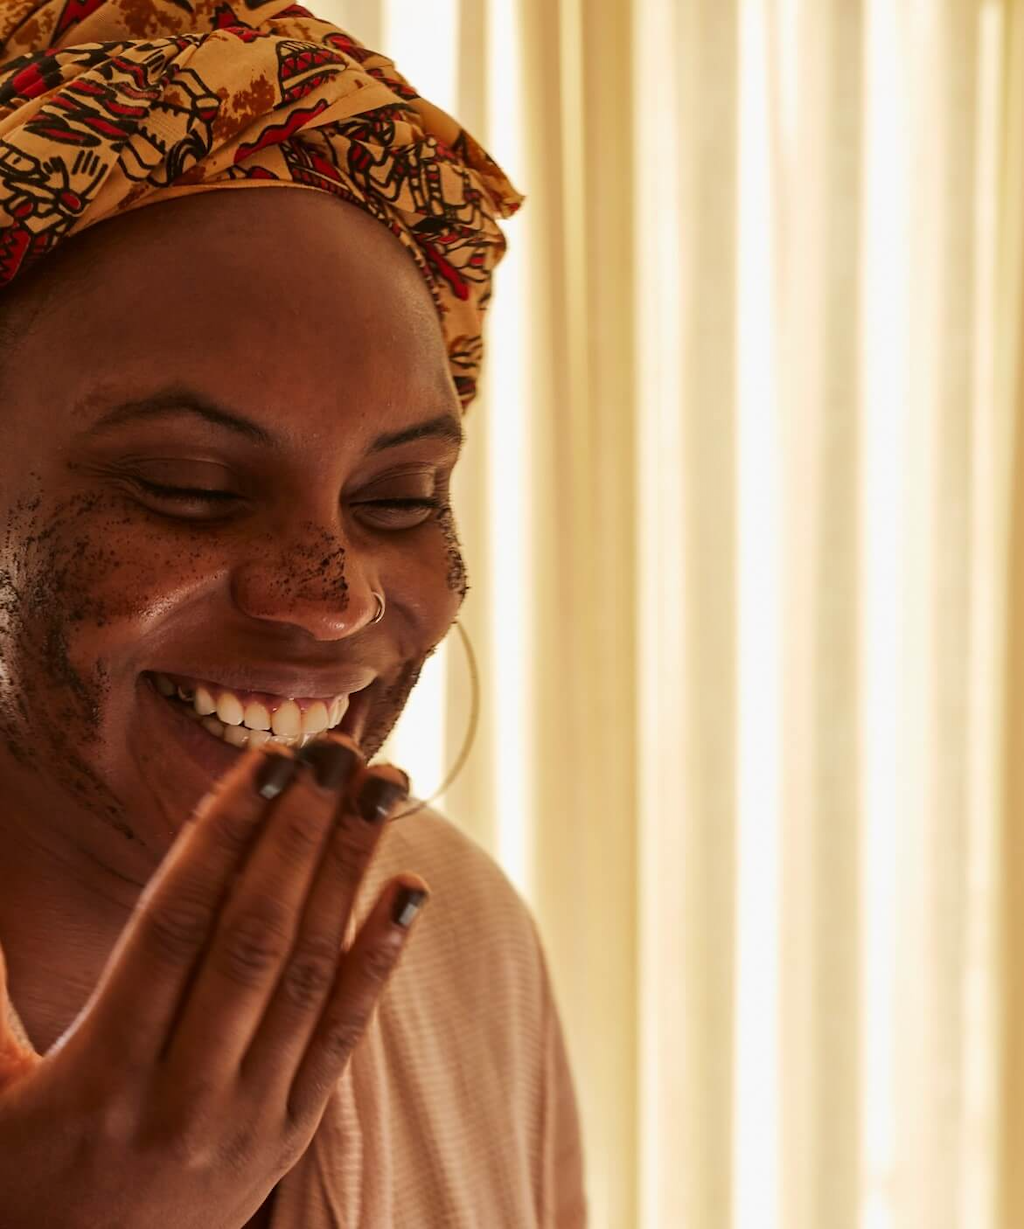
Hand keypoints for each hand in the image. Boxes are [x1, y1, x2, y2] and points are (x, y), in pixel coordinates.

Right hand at [0, 735, 426, 1228]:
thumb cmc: (19, 1187)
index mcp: (98, 1074)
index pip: (175, 923)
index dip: (224, 834)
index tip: (265, 758)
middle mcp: (182, 1093)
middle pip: (255, 935)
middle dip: (300, 830)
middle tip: (336, 746)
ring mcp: (246, 1117)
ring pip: (309, 973)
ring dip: (351, 871)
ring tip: (381, 789)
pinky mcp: (288, 1136)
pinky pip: (342, 1038)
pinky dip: (380, 960)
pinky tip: (408, 891)